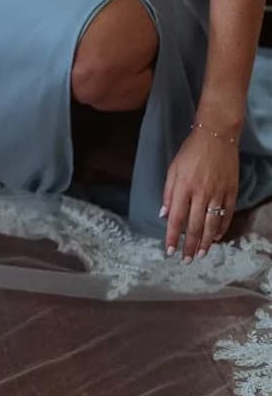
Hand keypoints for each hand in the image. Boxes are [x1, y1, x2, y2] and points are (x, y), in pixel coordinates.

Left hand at [161, 127, 239, 261]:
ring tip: (200, 254)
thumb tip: (164, 215)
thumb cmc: (191, 152)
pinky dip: (221, 229)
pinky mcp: (231, 192)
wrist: (217, 136)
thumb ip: (168, 193)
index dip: (172, 237)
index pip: (176, 219)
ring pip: (211, 224)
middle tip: (186, 259)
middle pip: (194, 226)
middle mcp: (201, 193)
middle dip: (189, 245)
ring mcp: (218, 194)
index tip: (169, 251)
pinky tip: (215, 238)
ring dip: (205, 242)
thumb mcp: (173, 169)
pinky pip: (226, 215)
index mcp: (184, 188)